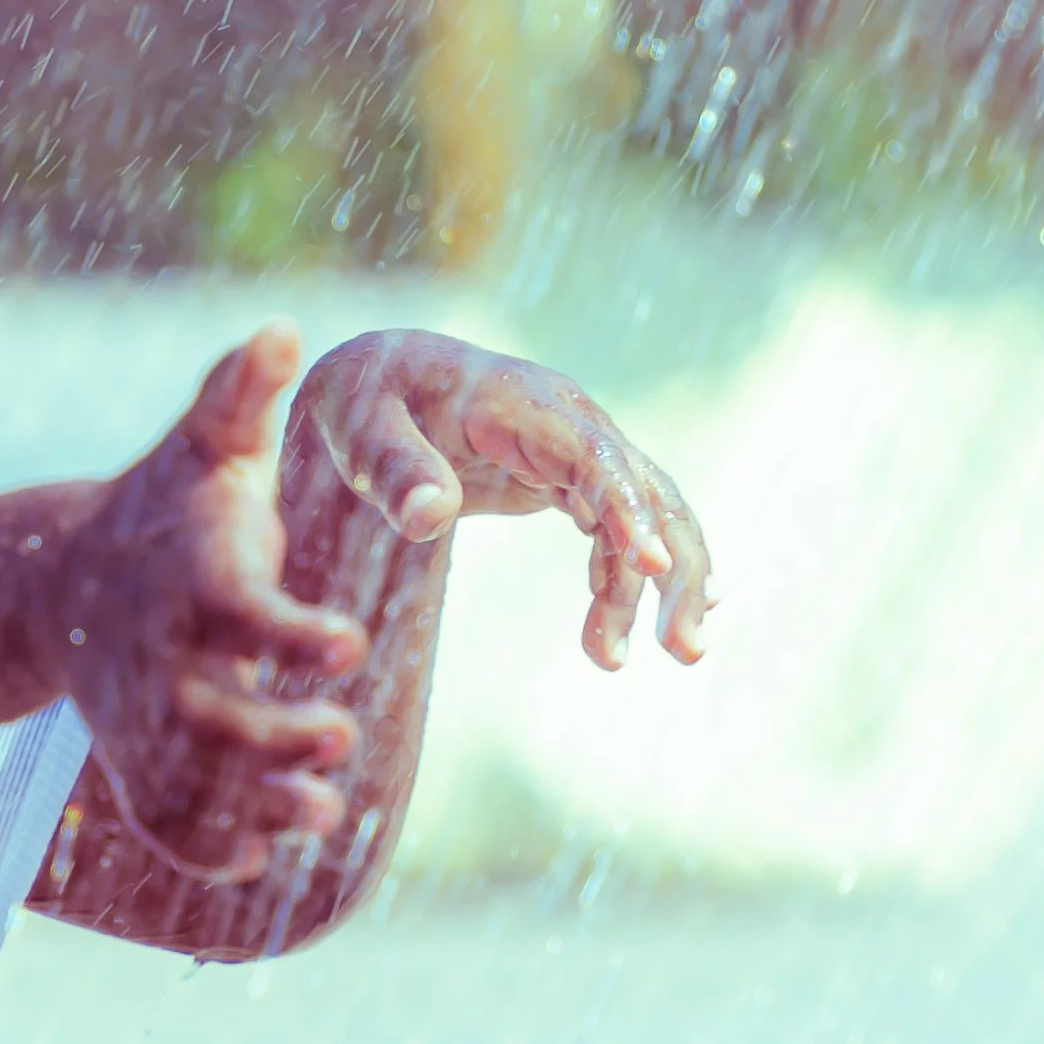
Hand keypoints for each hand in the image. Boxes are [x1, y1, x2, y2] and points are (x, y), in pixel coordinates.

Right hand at [53, 326, 369, 881]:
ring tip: (321, 811)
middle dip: (276, 739)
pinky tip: (256, 861)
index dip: (289, 635)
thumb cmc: (165, 506)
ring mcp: (142, 720)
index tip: (345, 645)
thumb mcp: (205, 445)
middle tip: (338, 736)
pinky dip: (203, 853)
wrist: (65, 578)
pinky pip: (161, 825)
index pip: (234, 615)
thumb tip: (283, 329)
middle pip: (211, 718)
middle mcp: (161, 660)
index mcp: (190, 582)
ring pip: (191, 784)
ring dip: (256, 808)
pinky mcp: (134, 763)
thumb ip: (244, 393)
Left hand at [288, 330, 711, 670]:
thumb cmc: (364, 400)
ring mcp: (575, 450)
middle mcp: (569, 421)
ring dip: (657, 588)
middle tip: (684, 650)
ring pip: (645, 516)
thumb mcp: (359, 426)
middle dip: (676, 567)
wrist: (374, 383)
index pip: (593, 456)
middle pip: (647, 490)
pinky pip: (615, 531)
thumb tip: (429, 518)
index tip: (652, 567)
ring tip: (635, 660)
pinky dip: (624, 581)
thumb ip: (392, 467)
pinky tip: (620, 635)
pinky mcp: (567, 479)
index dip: (627, 508)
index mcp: (524, 403)